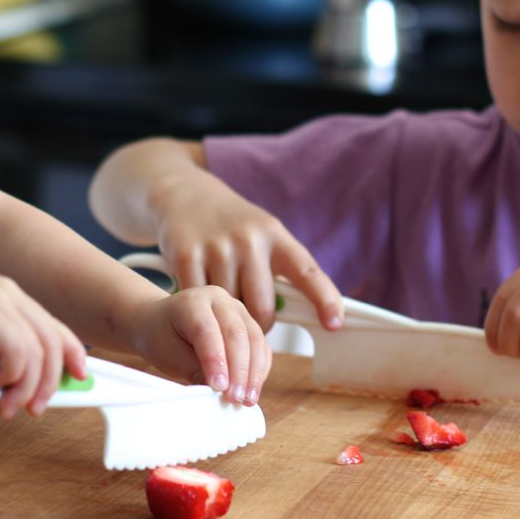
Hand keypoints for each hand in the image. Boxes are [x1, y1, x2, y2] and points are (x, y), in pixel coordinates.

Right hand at [0, 273, 86, 420]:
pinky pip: (16, 351)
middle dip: (49, 381)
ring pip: (36, 350)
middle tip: (35, 409)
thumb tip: (16, 384)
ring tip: (6, 406)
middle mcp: (6, 291)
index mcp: (6, 294)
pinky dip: (9, 376)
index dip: (70, 353)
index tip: (78, 378)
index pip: (52, 325)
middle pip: (51, 339)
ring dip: (25, 387)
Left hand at [128, 285, 271, 405]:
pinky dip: (260, 369)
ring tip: (247, 399)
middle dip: (239, 370)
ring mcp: (237, 310)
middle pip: (236, 333)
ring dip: (254, 372)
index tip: (219, 387)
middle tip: (235, 398)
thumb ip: (194, 369)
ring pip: (254, 339)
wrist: (160, 323)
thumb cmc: (162, 337)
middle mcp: (219, 300)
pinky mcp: (248, 324)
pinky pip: (261, 346)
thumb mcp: (169, 355)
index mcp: (193, 301)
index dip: (215, 360)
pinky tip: (253, 389)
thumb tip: (221, 390)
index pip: (207, 330)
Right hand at [153, 172, 343, 332]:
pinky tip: (200, 296)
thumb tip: (298, 315)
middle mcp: (249, 239)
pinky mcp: (186, 256)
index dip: (324, 299)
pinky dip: (201, 308)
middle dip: (260, 325)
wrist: (185, 193)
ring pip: (230, 309)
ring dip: (227, 315)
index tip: (334, 323)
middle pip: (263, 308)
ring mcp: (217, 247)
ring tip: (222, 298)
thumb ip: (279, 271)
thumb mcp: (263, 235)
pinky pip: (200, 302)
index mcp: (275, 235)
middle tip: (253, 320)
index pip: (307, 271)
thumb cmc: (234, 226)